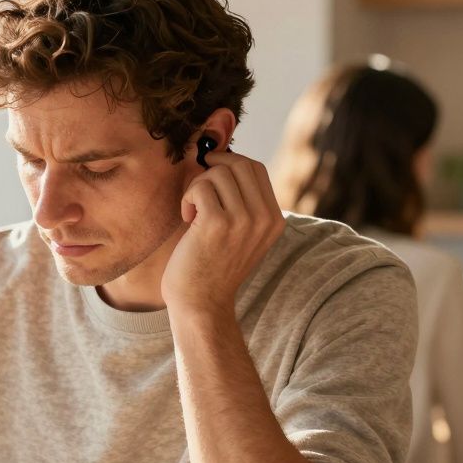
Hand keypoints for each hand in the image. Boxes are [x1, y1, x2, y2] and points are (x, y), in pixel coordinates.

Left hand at [161, 152, 284, 315]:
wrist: (201, 303)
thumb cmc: (212, 265)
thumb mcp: (241, 233)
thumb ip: (242, 202)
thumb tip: (221, 159)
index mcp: (274, 219)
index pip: (256, 168)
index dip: (229, 161)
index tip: (210, 172)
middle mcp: (264, 218)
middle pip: (239, 164)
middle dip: (212, 170)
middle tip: (198, 192)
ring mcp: (243, 220)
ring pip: (218, 173)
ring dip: (197, 187)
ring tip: (193, 212)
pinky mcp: (218, 223)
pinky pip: (200, 187)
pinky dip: (188, 198)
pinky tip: (187, 219)